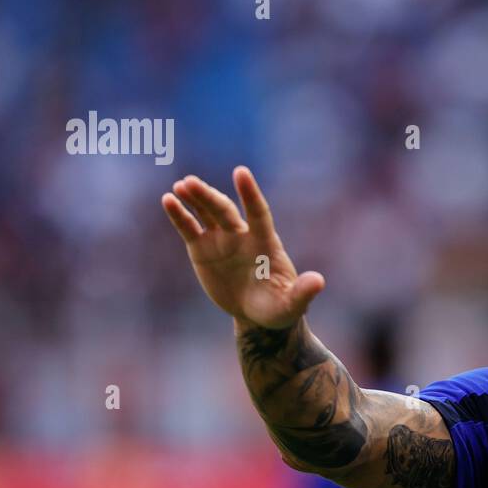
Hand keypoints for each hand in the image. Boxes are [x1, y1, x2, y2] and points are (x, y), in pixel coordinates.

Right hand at [161, 167, 324, 329]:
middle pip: (224, 210)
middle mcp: (242, 235)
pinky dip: (179, 214)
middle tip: (190, 182)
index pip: (258, 212)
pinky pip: (189, 228)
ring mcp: (221, 240)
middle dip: (208, 196)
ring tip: (181, 186)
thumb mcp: (292, 304)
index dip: (250, 194)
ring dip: (194, 198)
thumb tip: (319, 282)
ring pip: (206, 213)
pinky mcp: (202, 249)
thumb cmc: (279, 307)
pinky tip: (168, 200)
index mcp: (265, 242)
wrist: (258, 315)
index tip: (240, 172)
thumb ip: (303, 292)